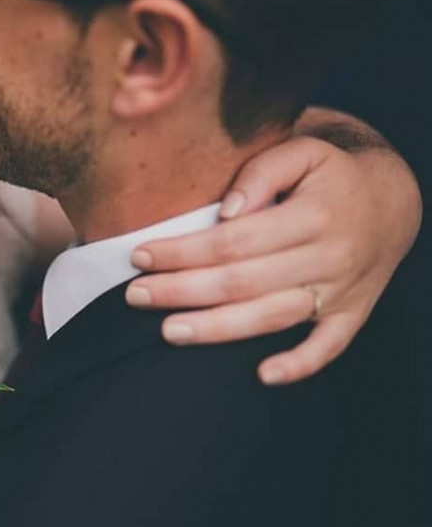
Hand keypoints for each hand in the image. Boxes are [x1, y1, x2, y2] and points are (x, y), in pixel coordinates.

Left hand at [125, 136, 420, 384]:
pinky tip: (262, 375)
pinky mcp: (351, 315)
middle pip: (242, 282)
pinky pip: (328, 348)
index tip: (141, 255)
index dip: (184, 251)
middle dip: (182, 290)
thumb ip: (262, 171)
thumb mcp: (303, 151)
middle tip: (136, 295)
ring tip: (169, 331)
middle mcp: (328, 257)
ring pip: (272, 317)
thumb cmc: (330, 174)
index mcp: (313, 216)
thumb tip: (227, 209)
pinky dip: (299, 365)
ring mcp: (340, 291)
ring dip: (217, 329)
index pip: (234, 241)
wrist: (391, 200)